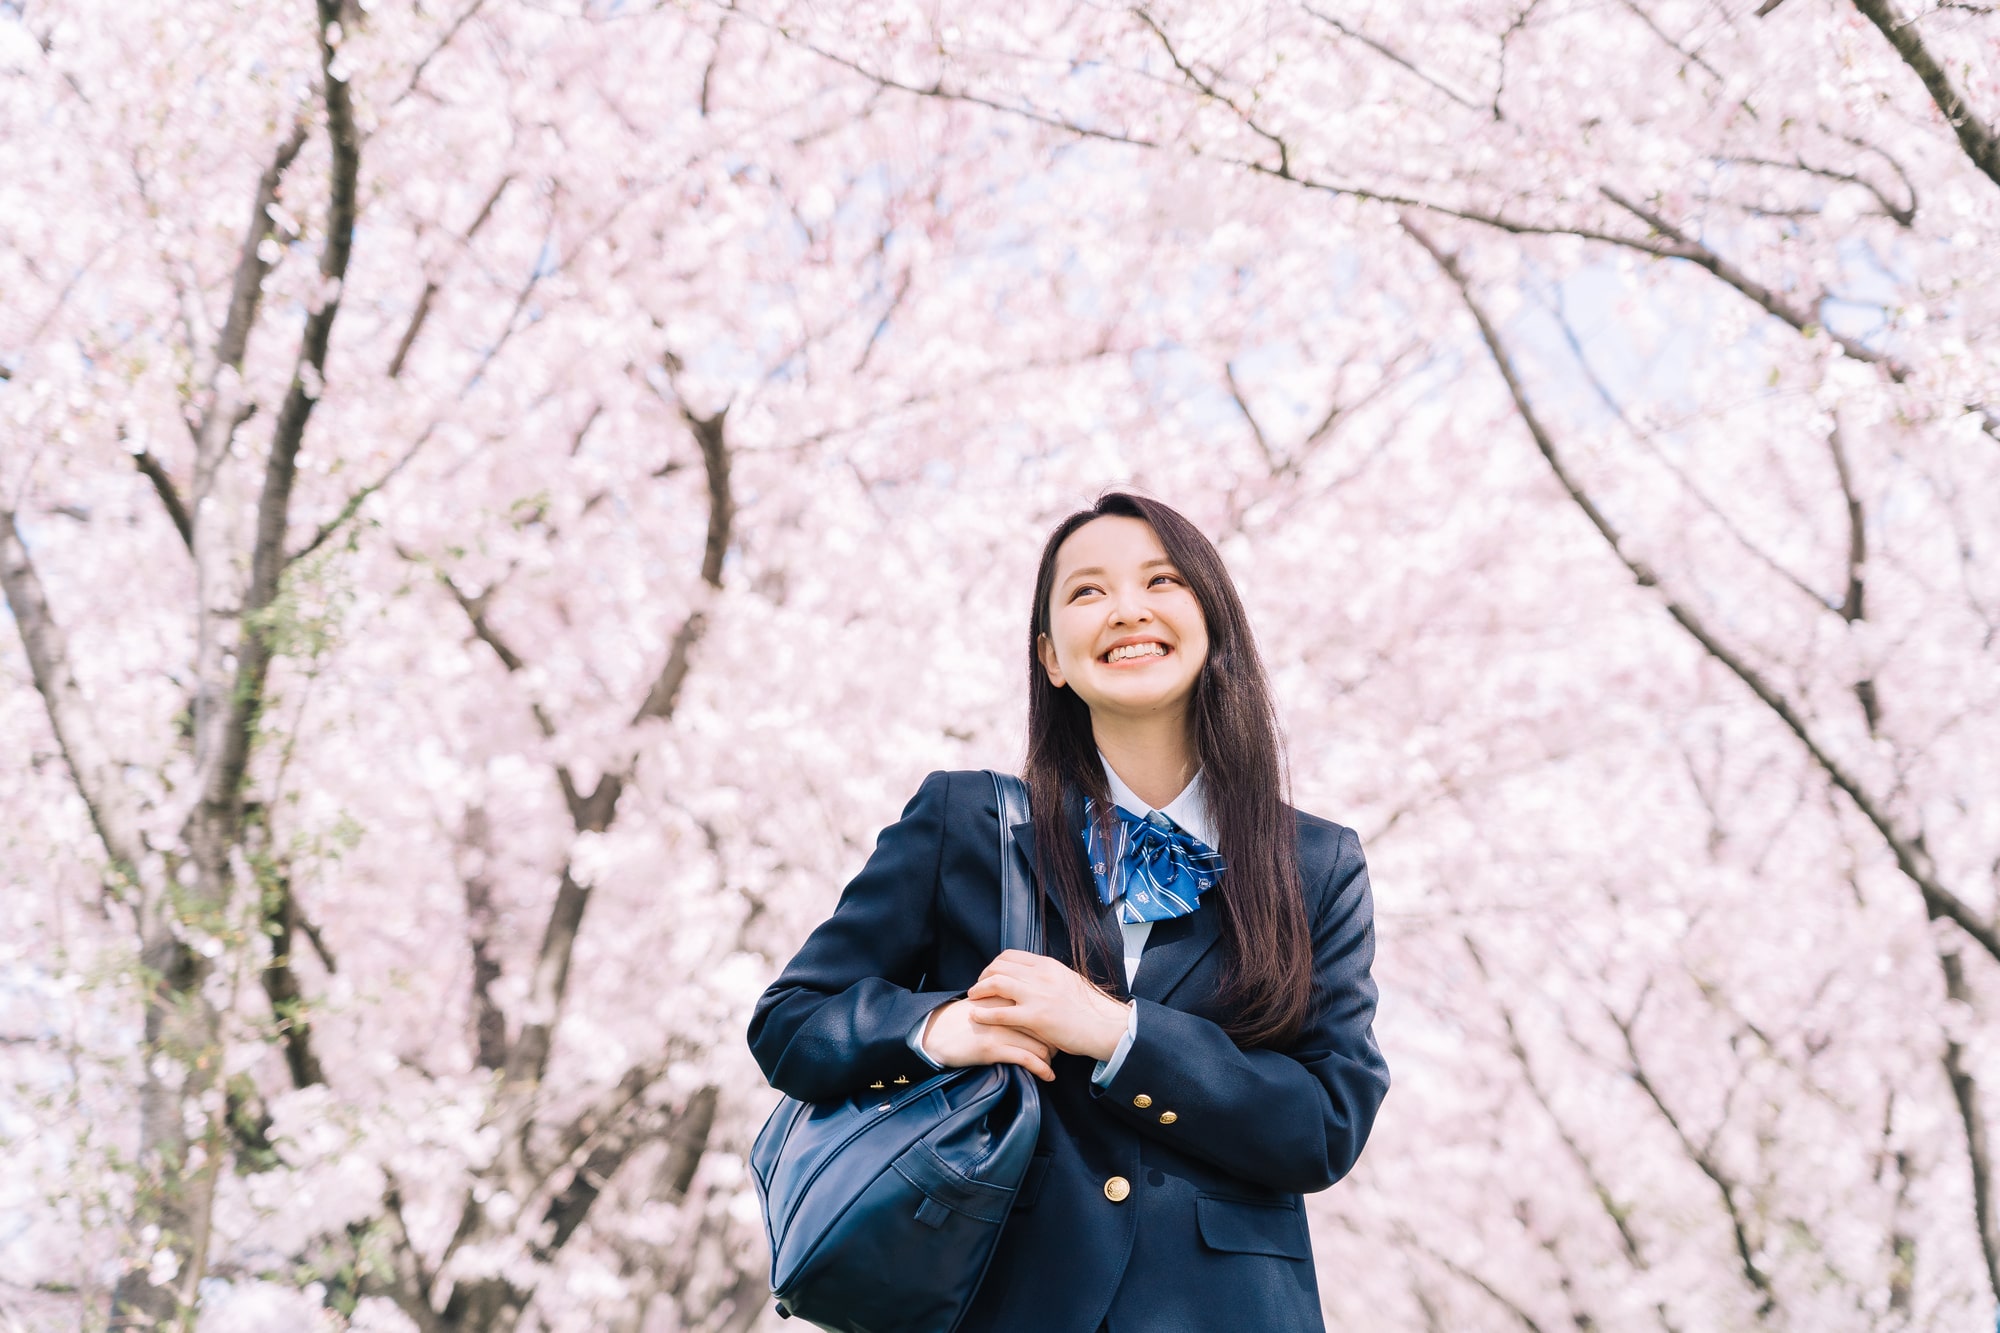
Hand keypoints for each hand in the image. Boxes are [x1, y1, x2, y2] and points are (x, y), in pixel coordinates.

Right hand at [922, 996, 1057, 1081]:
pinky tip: (1048, 1076)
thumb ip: (1007, 1004)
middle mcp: (1005, 1011)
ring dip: (1051, 1059)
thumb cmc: (961, 1020)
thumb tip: (1029, 1011)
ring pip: (1040, 1044)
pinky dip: (1042, 1070)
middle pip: (1045, 1025)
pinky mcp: (992, 1048)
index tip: (1058, 1034)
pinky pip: (1027, 1059)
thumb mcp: (986, 1005)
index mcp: (1005, 997)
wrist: (935, 1032)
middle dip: (1057, 1041)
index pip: (1041, 1006)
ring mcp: (1000, 1029)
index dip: (1053, 1023)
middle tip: (1060, 1051)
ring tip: (1051, 1066)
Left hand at [965, 950, 1129, 1063]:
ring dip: (979, 990)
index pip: (1010, 956)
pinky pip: (1001, 1012)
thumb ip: (1048, 977)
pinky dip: (984, 1013)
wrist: (1105, 1026)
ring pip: (996, 983)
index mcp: (1048, 966)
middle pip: (999, 967)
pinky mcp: (1035, 1017)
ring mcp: (1037, 996)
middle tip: (977, 988)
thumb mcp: (1068, 981)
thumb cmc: (1089, 1009)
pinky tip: (976, 1016)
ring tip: (972, 998)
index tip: (988, 975)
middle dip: (983, 976)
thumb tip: (1031, 977)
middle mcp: (1041, 976)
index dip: (994, 965)